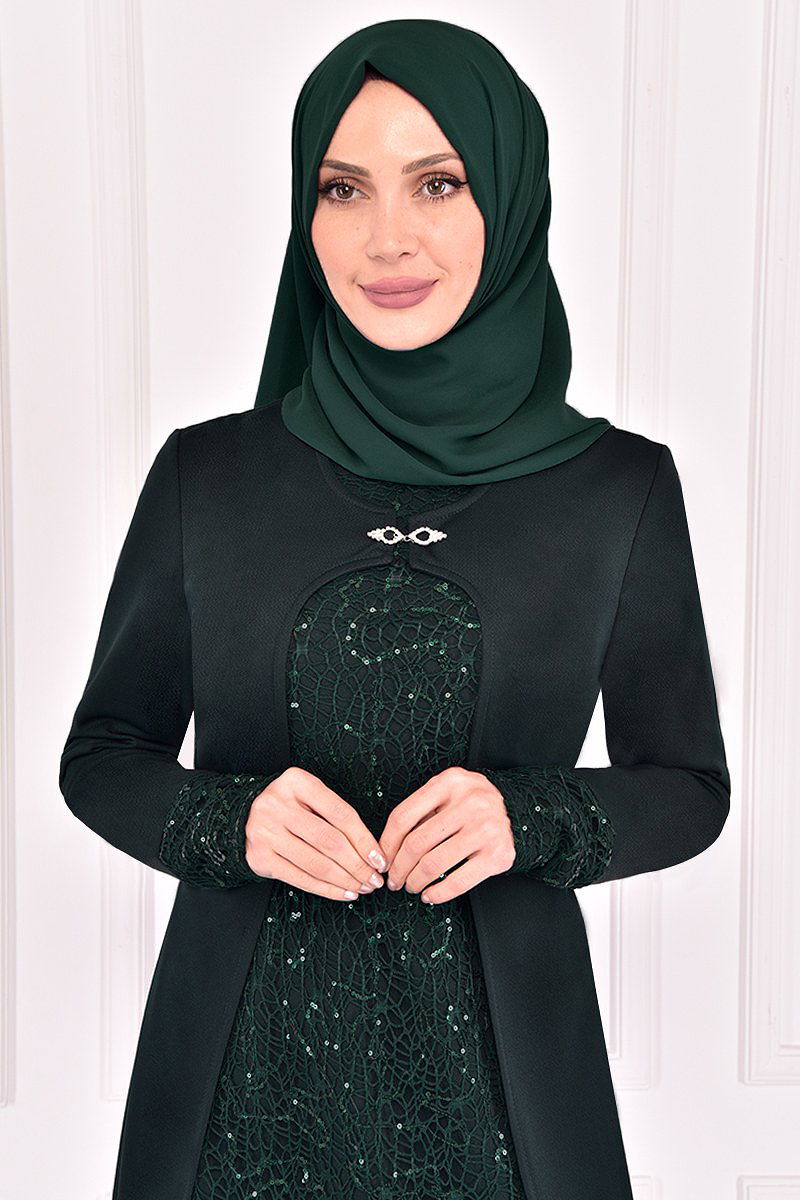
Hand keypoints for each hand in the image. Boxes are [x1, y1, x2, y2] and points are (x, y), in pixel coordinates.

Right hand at [244, 766, 388, 900]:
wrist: (244, 816)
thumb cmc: (290, 807)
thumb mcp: (310, 797)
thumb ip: (336, 816)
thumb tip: (371, 851)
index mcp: (297, 782)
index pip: (341, 814)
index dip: (364, 840)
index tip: (379, 859)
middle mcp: (277, 805)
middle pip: (330, 841)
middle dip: (358, 865)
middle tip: (374, 879)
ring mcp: (265, 832)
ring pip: (316, 863)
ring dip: (345, 880)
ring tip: (362, 888)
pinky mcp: (259, 857)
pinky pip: (300, 878)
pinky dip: (326, 889)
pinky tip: (343, 892)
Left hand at [377, 766, 515, 903]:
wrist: (515, 808)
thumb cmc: (470, 803)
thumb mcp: (446, 793)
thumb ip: (421, 811)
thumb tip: (388, 850)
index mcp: (450, 782)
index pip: (403, 816)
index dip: (387, 843)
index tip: (382, 859)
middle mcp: (470, 802)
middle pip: (416, 843)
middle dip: (399, 868)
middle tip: (394, 880)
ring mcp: (486, 829)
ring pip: (434, 863)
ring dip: (415, 881)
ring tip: (411, 886)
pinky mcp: (498, 854)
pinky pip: (459, 880)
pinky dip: (438, 893)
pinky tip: (429, 895)